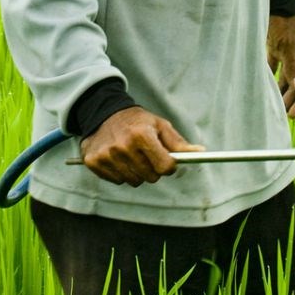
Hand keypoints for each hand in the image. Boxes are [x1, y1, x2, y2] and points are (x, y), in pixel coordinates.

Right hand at [79, 107, 202, 186]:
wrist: (103, 113)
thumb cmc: (138, 121)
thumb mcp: (159, 125)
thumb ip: (178, 143)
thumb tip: (200, 152)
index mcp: (141, 135)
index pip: (165, 167)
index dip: (168, 165)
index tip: (165, 159)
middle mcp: (123, 146)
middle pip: (151, 177)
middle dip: (153, 169)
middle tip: (146, 155)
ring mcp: (107, 156)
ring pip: (134, 181)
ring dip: (137, 172)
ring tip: (131, 156)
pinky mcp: (94, 162)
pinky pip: (118, 181)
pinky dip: (121, 173)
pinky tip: (118, 158)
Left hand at [268, 12, 294, 118]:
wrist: (274, 0)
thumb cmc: (282, 22)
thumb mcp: (287, 46)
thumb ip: (292, 68)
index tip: (291, 115)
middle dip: (290, 99)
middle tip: (280, 115)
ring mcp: (290, 52)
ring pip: (287, 76)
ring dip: (281, 90)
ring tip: (273, 105)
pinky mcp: (278, 47)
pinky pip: (275, 67)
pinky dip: (271, 77)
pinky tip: (264, 87)